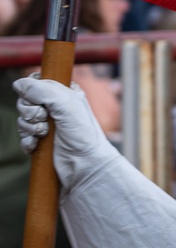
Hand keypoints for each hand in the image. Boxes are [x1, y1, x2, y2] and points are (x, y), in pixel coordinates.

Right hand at [14, 75, 120, 189]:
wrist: (85, 166)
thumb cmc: (82, 135)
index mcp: (65, 94)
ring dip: (29, 127)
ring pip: (22, 119)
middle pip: (25, 100)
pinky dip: (27, 140)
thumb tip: (18, 84)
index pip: (37, 81)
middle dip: (30, 111)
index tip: (41, 101)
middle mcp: (56, 108)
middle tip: (44, 119)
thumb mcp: (66, 104)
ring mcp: (48, 125)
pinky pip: (23, 136)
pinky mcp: (41, 141)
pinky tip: (37, 145)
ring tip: (44, 134)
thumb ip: (41, 89)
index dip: (32, 90)